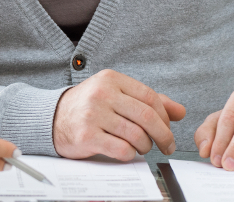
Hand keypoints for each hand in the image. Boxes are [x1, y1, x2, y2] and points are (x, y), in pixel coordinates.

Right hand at [52, 69, 186, 160]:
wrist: (53, 118)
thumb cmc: (89, 106)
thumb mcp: (116, 95)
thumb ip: (147, 101)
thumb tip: (180, 111)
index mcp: (111, 79)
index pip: (150, 96)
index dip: (164, 116)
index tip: (168, 129)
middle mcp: (102, 94)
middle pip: (147, 116)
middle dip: (163, 135)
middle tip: (167, 145)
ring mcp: (93, 115)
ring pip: (136, 135)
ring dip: (146, 146)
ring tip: (143, 148)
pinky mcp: (87, 136)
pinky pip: (122, 149)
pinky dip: (130, 154)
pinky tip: (127, 152)